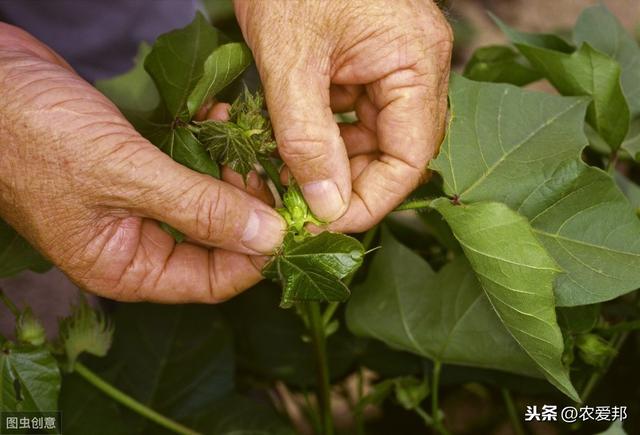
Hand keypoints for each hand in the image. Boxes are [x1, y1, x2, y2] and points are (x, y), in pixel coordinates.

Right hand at [0, 24, 284, 302]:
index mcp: (126, 267)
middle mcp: (137, 244)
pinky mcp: (141, 170)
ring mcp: (140, 206)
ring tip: (249, 142)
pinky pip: (190, 169)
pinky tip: (220, 120)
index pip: (212, 281)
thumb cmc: (35, 136)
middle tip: (275, 174)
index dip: (257, 256)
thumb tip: (266, 237)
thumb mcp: (125, 176)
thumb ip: (199, 209)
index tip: (291, 223)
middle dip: (250, 208)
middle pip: (217, 242)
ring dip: (232, 173)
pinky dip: (209, 149)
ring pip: (208, 202)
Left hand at [235, 0, 451, 231]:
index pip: (410, 157)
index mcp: (416, 62)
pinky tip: (293, 149)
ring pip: (372, 140)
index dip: (370, 200)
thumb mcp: (290, 61)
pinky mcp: (367, 64)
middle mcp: (417, 68)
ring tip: (289, 180)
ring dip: (332, 166)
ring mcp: (394, 66)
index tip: (324, 224)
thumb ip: (308, 139)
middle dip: (347, 186)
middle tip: (300, 209)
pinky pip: (354, 118)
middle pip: (395, 154)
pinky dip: (324, 140)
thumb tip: (328, 207)